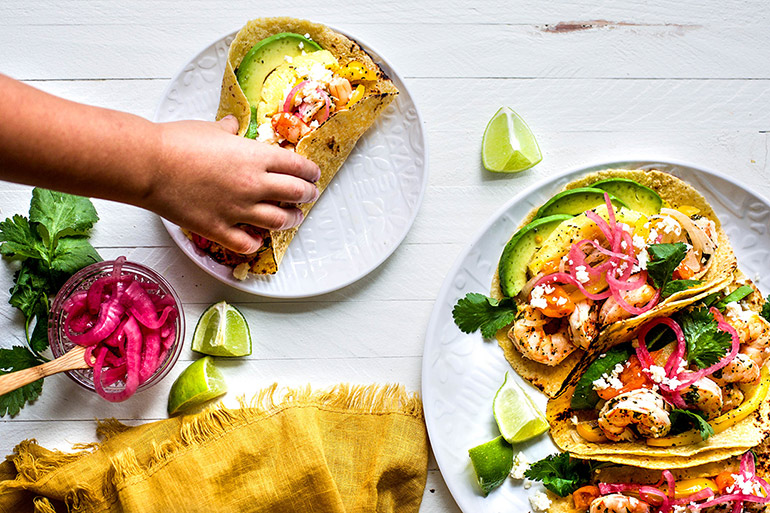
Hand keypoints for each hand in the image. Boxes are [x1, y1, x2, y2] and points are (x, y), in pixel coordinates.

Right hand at [145, 115, 320, 253]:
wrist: (150, 164)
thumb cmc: (177, 141)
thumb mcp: (209, 128)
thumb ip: (227, 130)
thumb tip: (232, 125)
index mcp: (255, 156)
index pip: (297, 165)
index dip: (310, 171)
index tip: (313, 174)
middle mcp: (254, 184)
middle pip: (295, 193)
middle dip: (308, 195)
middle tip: (310, 196)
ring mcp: (239, 209)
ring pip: (279, 221)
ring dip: (291, 220)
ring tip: (293, 218)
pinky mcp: (220, 228)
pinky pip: (248, 243)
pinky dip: (257, 243)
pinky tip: (257, 239)